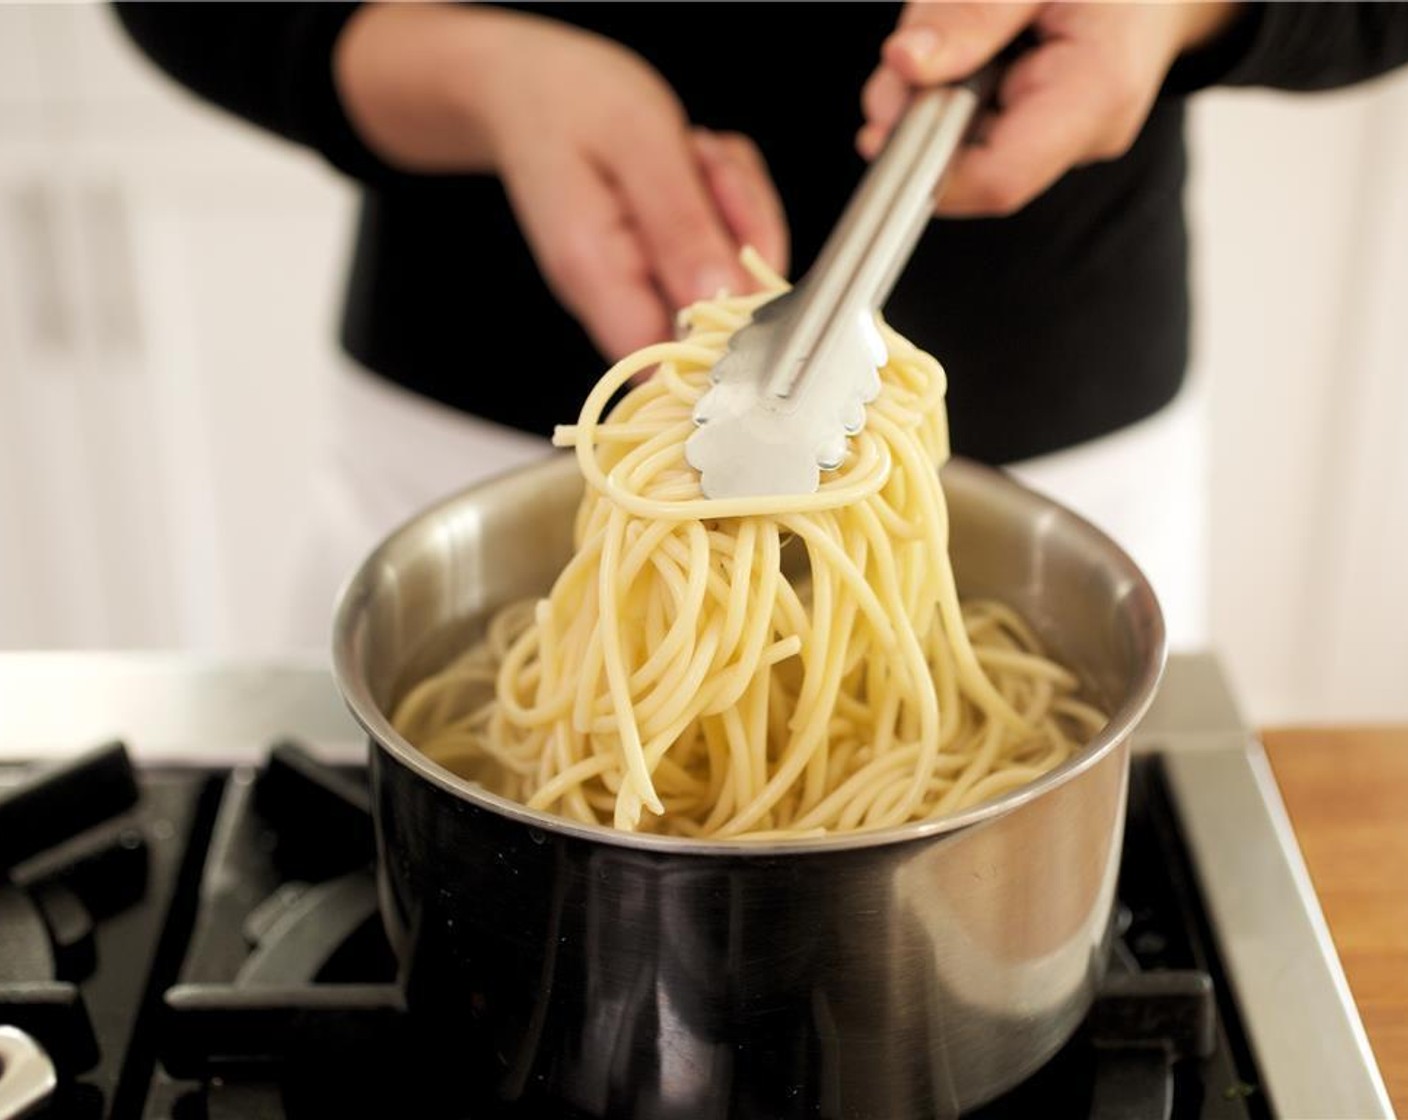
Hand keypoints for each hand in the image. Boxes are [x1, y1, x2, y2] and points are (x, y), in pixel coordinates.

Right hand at [336, 5, 787, 358]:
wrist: (532, 88)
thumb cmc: (572, 102)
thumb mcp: (639, 142)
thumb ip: (681, 226)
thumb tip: (724, 302)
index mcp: (597, 275)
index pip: (671, 361)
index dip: (726, 324)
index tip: (737, 246)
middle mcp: (619, 299)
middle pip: (725, 314)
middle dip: (743, 232)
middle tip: (701, 162)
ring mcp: (647, 290)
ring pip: (742, 279)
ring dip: (740, 207)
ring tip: (690, 154)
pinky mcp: (669, 274)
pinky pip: (737, 253)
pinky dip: (735, 202)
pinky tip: (695, 164)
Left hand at [858, 2, 1238, 215]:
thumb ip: (971, 16)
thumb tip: (904, 64)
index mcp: (1096, 92)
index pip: (998, 178)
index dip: (928, 168)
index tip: (880, 129)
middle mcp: (1088, 133)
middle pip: (973, 165)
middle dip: (921, 117)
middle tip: (908, 54)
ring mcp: (1073, 139)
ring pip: (969, 148)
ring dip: (933, 98)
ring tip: (946, 31)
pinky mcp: (1054, 132)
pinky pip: (984, 130)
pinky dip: (956, 92)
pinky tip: (968, 50)